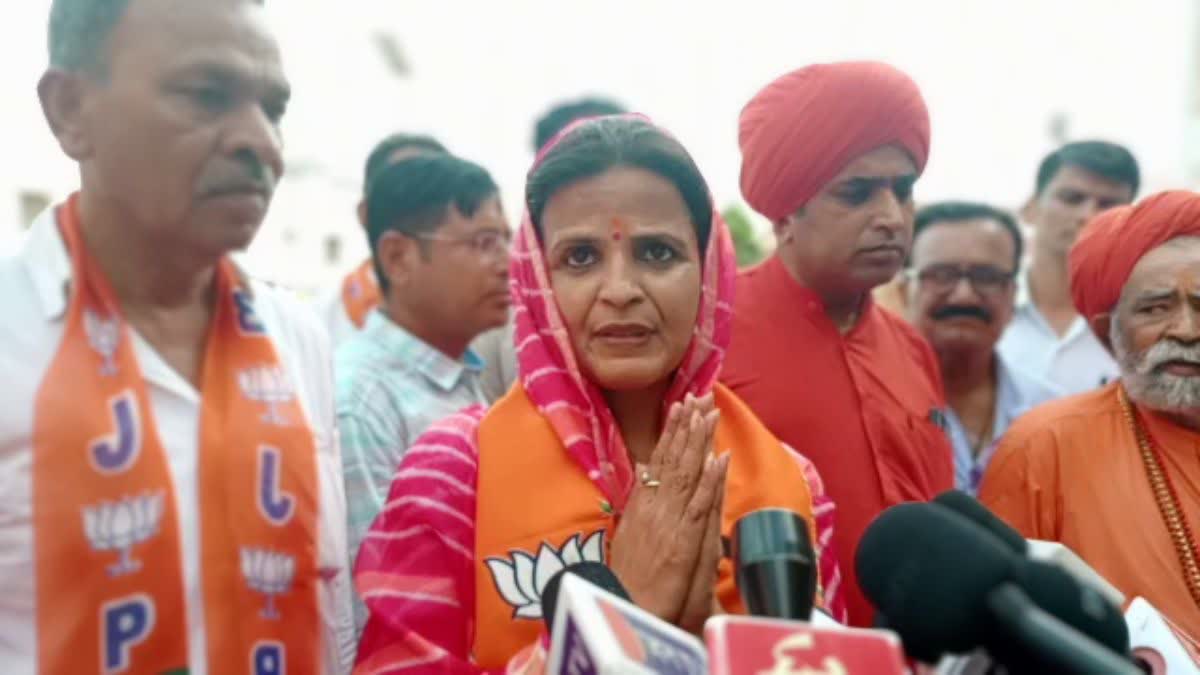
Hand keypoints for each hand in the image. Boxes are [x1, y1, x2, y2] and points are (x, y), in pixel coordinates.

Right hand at [609, 393, 721, 623]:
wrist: (623, 610)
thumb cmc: (628, 581)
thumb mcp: (628, 537)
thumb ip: (639, 508)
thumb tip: (645, 477)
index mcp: (641, 506)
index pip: (658, 461)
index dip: (670, 433)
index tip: (680, 407)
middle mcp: (653, 508)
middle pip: (672, 460)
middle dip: (686, 427)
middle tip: (698, 396)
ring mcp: (668, 523)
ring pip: (686, 475)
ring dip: (698, 442)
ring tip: (708, 413)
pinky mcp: (683, 542)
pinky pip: (699, 505)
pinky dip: (709, 481)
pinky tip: (719, 458)